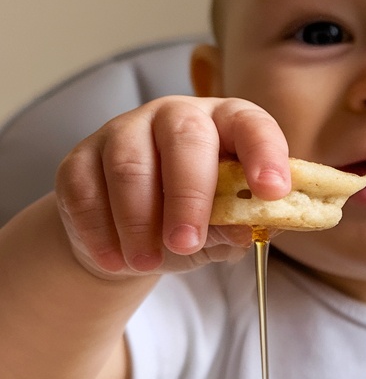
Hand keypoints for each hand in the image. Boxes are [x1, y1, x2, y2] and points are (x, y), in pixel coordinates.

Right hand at [55, 96, 290, 278]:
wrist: (129, 241)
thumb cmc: (191, 223)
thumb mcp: (224, 229)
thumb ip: (239, 225)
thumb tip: (249, 227)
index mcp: (225, 125)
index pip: (251, 125)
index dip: (264, 154)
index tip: (271, 190)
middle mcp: (175, 116)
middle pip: (184, 138)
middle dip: (188, 196)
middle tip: (186, 243)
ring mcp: (123, 131)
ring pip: (129, 165)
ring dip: (138, 222)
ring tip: (147, 262)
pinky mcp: (81, 159)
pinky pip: (86, 190)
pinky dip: (100, 231)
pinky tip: (116, 259)